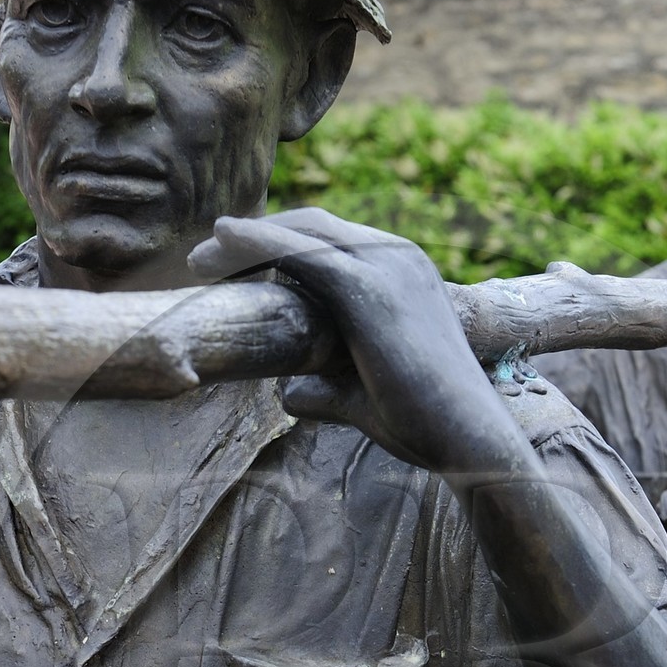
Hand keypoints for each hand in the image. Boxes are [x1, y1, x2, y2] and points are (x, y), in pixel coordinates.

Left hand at [188, 208, 511, 472]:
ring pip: (302, 234)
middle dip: (256, 238)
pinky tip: (222, 241)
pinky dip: (257, 242)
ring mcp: (387, 268)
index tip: (234, 266)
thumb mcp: (365, 395)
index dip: (280, 245)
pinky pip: (300, 254)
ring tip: (200, 261)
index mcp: (404, 272)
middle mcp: (398, 257)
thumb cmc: (424, 425)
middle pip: (312, 227)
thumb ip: (327, 387)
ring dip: (244, 241)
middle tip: (204, 261)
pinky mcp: (369, 291)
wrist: (467, 439)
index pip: (332, 240)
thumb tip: (289, 395)